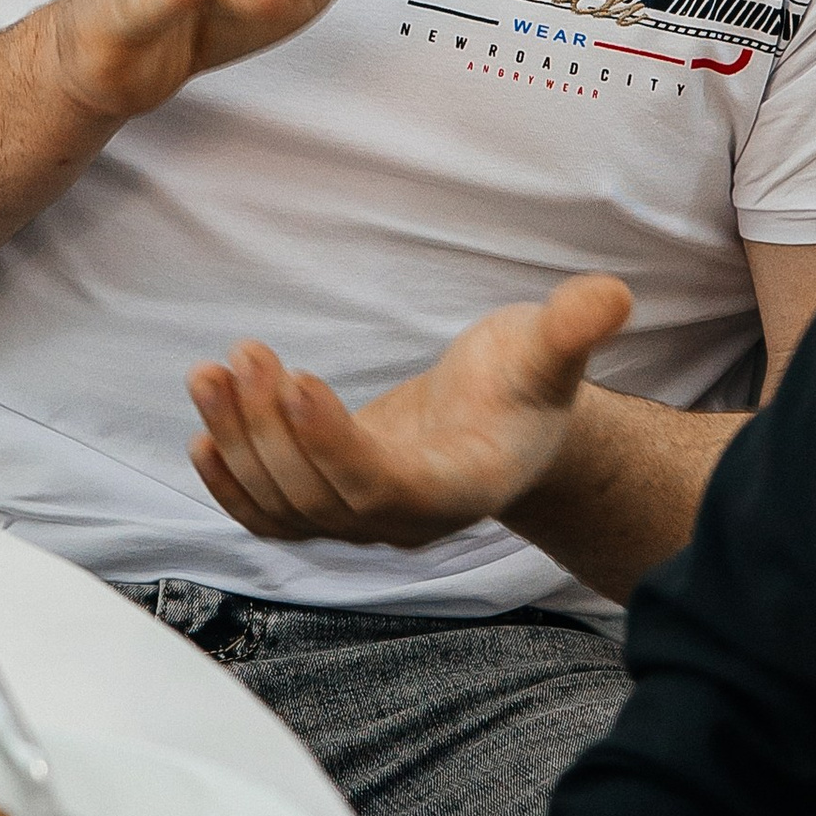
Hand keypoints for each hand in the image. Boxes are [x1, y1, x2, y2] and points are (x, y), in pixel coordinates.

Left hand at [189, 271, 634, 549]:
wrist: (506, 428)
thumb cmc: (526, 386)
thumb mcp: (549, 349)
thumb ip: (573, 329)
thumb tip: (612, 295)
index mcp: (461, 487)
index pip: (387, 486)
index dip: (335, 445)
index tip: (298, 381)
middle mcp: (406, 519)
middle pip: (321, 497)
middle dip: (271, 429)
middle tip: (245, 355)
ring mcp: (363, 520)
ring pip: (286, 505)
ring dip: (239, 442)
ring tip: (211, 373)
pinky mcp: (331, 505)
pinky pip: (272, 515)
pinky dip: (232, 485)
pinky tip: (203, 437)